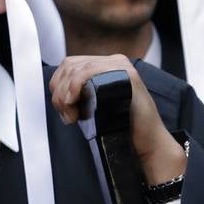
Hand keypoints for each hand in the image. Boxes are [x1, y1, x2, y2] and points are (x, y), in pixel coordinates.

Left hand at [49, 55, 183, 185]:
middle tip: (67, 116)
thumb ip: (79, 94)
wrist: (147, 142)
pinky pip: (90, 71)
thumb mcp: (94, 105)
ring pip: (77, 68)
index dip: (58, 85)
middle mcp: (114, 61)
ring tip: (72, 116)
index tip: (63, 109)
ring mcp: (121, 66)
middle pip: (70, 65)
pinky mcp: (127, 74)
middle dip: (60, 93)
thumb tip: (56, 92)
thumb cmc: (121, 126)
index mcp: (106, 65)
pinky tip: (74, 101)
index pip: (70, 65)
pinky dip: (75, 85)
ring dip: (66, 94)